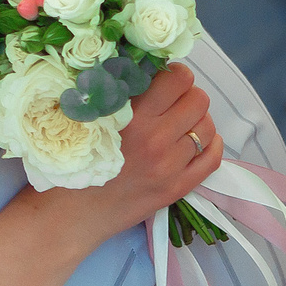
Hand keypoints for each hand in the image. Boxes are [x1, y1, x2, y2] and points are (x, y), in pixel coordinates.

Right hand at [57, 63, 221, 233]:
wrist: (73, 213)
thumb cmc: (76, 161)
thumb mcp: (93, 118)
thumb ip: (122, 95)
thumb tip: (153, 73)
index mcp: (133, 116)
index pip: (177, 79)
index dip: (174, 75)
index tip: (165, 82)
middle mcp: (156, 139)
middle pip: (198, 100)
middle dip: (188, 97)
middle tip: (173, 105)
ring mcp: (170, 166)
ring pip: (207, 127)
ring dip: (197, 121)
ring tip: (180, 126)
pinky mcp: (177, 188)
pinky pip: (213, 159)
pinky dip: (212, 145)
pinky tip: (199, 142)